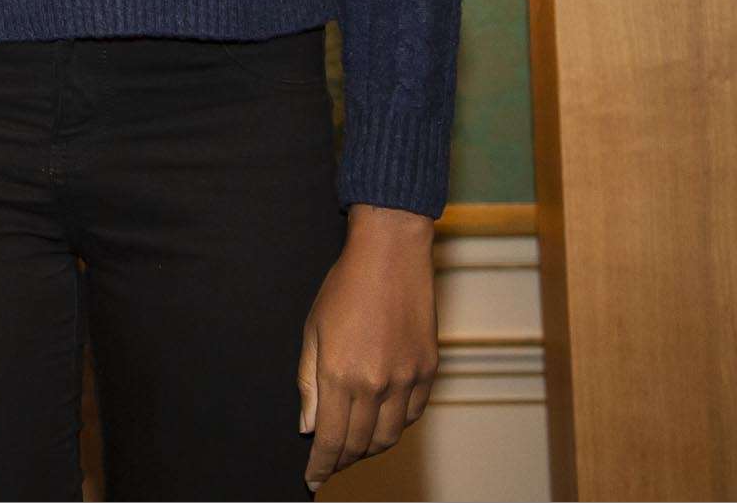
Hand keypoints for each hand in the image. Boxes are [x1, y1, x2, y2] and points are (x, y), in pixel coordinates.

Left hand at [298, 206, 438, 490]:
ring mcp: (407, 380)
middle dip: (342, 460)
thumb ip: (308, 383)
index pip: (330, 439)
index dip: (320, 465)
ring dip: (368, 448)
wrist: (391, 257)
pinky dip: (394, 426)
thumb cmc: (343, 288)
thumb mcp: (312, 331)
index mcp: (341, 375)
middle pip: (360, 444)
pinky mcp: (428, 372)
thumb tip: (307, 427)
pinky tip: (379, 420)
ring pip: (388, 436)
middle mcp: (377, 385)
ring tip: (352, 445)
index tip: (312, 481)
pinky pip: (411, 415)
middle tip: (329, 464)